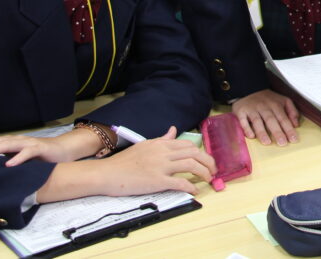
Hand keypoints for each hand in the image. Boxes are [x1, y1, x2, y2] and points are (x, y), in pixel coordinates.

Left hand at [0, 126, 102, 165]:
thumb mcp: (15, 159)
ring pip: (6, 144)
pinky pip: (27, 152)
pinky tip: (8, 165)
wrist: (62, 151)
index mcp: (8, 142)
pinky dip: (18, 158)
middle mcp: (15, 140)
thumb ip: (1, 161)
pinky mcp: (39, 148)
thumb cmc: (37, 157)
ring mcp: (27, 143)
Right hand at [36, 127, 216, 201]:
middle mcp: (163, 152)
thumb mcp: (145, 145)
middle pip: (195, 153)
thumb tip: (173, 130)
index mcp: (161, 144)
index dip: (201, 153)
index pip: (188, 145)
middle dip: (208, 162)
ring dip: (204, 173)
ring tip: (209, 180)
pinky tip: (194, 191)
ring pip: (191, 165)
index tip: (206, 160)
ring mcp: (161, 166)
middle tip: (214, 170)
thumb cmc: (124, 162)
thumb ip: (161, 139)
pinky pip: (180, 182)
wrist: (106, 173)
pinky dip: (191, 186)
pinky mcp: (157, 181)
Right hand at [231, 89, 299, 145]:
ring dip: (262, 132)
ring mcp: (252, 109)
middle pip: (271, 120)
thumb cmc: (268, 99)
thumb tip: (296, 125)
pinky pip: (243, 121)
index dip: (289, 129)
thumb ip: (292, 111)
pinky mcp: (241, 111)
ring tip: (267, 142)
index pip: (283, 118)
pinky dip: (246, 128)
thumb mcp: (283, 100)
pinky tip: (251, 136)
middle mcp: (264, 107)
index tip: (294, 140)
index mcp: (275, 105)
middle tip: (282, 143)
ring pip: (257, 121)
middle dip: (277, 132)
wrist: (249, 88)